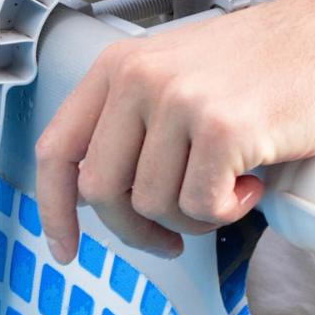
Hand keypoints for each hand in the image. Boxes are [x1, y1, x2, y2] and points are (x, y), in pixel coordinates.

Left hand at [36, 0, 314, 262]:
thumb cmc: (260, 67)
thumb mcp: (173, 78)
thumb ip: (126, 126)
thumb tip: (91, 196)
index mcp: (117, 67)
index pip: (57, 151)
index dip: (54, 211)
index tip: (65, 248)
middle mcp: (139, 79)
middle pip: (101, 192)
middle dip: (134, 229)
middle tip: (169, 237)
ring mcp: (179, 101)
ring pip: (153, 205)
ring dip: (193, 215)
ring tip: (229, 185)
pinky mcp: (223, 128)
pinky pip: (200, 207)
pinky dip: (228, 210)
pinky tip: (251, 182)